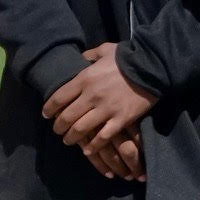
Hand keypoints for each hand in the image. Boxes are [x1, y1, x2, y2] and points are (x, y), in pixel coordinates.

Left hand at [40, 43, 155, 177]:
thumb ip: (90, 55)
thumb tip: (81, 57)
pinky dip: (93, 146)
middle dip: (58, 127)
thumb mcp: (106, 50)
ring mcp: (106, 109)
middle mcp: (91, 96)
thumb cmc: (128, 57)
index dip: (49, 109)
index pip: (59, 98)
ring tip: (69, 141)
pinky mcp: (120, 119)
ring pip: (80, 129)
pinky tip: (88, 149)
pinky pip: (103, 137)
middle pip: (67, 117)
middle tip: (57, 131)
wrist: (152, 66)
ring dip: (71, 138)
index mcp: (85, 79)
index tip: (46, 115)